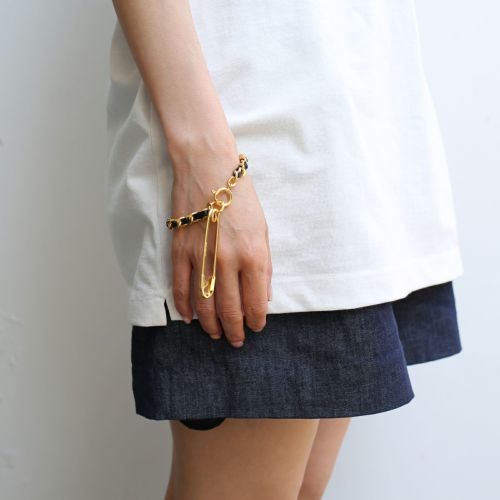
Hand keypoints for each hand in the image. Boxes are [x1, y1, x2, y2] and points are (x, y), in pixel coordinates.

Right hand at [169, 147, 271, 347]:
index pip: (256, 302)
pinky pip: (180, 287)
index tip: (256, 327)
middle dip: (235, 330)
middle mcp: (228, 261)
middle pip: (230, 309)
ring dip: (211, 325)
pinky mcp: (180, 251)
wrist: (208, 169)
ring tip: (215, 335)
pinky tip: (190, 318)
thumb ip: (264, 266)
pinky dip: (184, 307)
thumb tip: (263, 295)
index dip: (256, 320)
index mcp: (253, 255)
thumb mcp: (263, 230)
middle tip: (236, 340)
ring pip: (204, 305)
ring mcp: (201, 257)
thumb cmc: (241, 198)